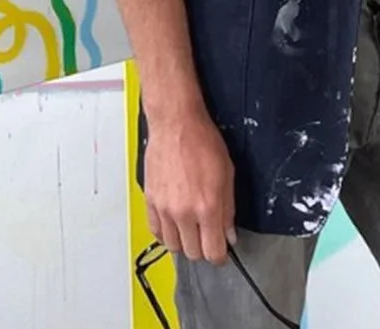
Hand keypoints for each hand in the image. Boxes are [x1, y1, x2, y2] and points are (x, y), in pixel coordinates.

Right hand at [144, 106, 235, 265]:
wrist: (175, 123)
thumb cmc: (202, 141)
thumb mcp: (227, 173)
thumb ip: (228, 209)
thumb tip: (229, 234)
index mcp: (207, 206)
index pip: (213, 252)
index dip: (220, 255)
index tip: (221, 251)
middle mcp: (184, 212)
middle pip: (193, 253)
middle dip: (203, 248)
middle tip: (208, 235)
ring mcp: (164, 208)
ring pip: (173, 246)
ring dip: (184, 242)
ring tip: (191, 228)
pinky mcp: (150, 201)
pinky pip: (155, 231)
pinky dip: (166, 232)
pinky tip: (174, 222)